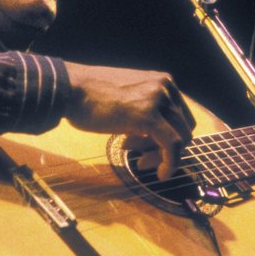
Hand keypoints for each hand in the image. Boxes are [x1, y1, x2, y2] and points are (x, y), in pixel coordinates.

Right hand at [63, 62, 195, 178]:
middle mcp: (166, 87)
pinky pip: (172, 145)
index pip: (180, 116)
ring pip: (181, 138)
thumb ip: (146, 110)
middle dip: (166, 148)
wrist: (70, 88)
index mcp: (163, 81)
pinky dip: (171, 163)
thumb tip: (154, 134)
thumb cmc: (90, 97)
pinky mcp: (149, 116)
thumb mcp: (128, 98)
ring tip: (140, 162)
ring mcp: (159, 100)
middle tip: (143, 159)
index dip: (168, 137)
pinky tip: (161, 174)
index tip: (146, 148)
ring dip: (163, 156)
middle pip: (184, 127)